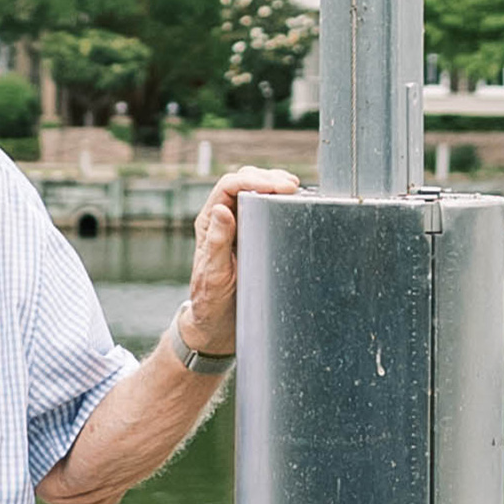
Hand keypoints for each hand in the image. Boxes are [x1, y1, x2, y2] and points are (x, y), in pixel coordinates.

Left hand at [183, 164, 300, 355]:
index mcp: (209, 223)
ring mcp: (236, 226)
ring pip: (253, 191)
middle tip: (292, 185)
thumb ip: (216, 244)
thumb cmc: (211, 303)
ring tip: (295, 188)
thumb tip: (221, 209)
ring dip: (273, 184)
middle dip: (267, 177)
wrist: (216, 326)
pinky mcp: (250, 236)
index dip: (254, 179)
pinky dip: (278, 200)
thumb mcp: (214, 275)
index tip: (280, 186)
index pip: (228, 187)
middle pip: (242, 181)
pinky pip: (263, 209)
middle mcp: (221, 219)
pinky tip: (293, 202)